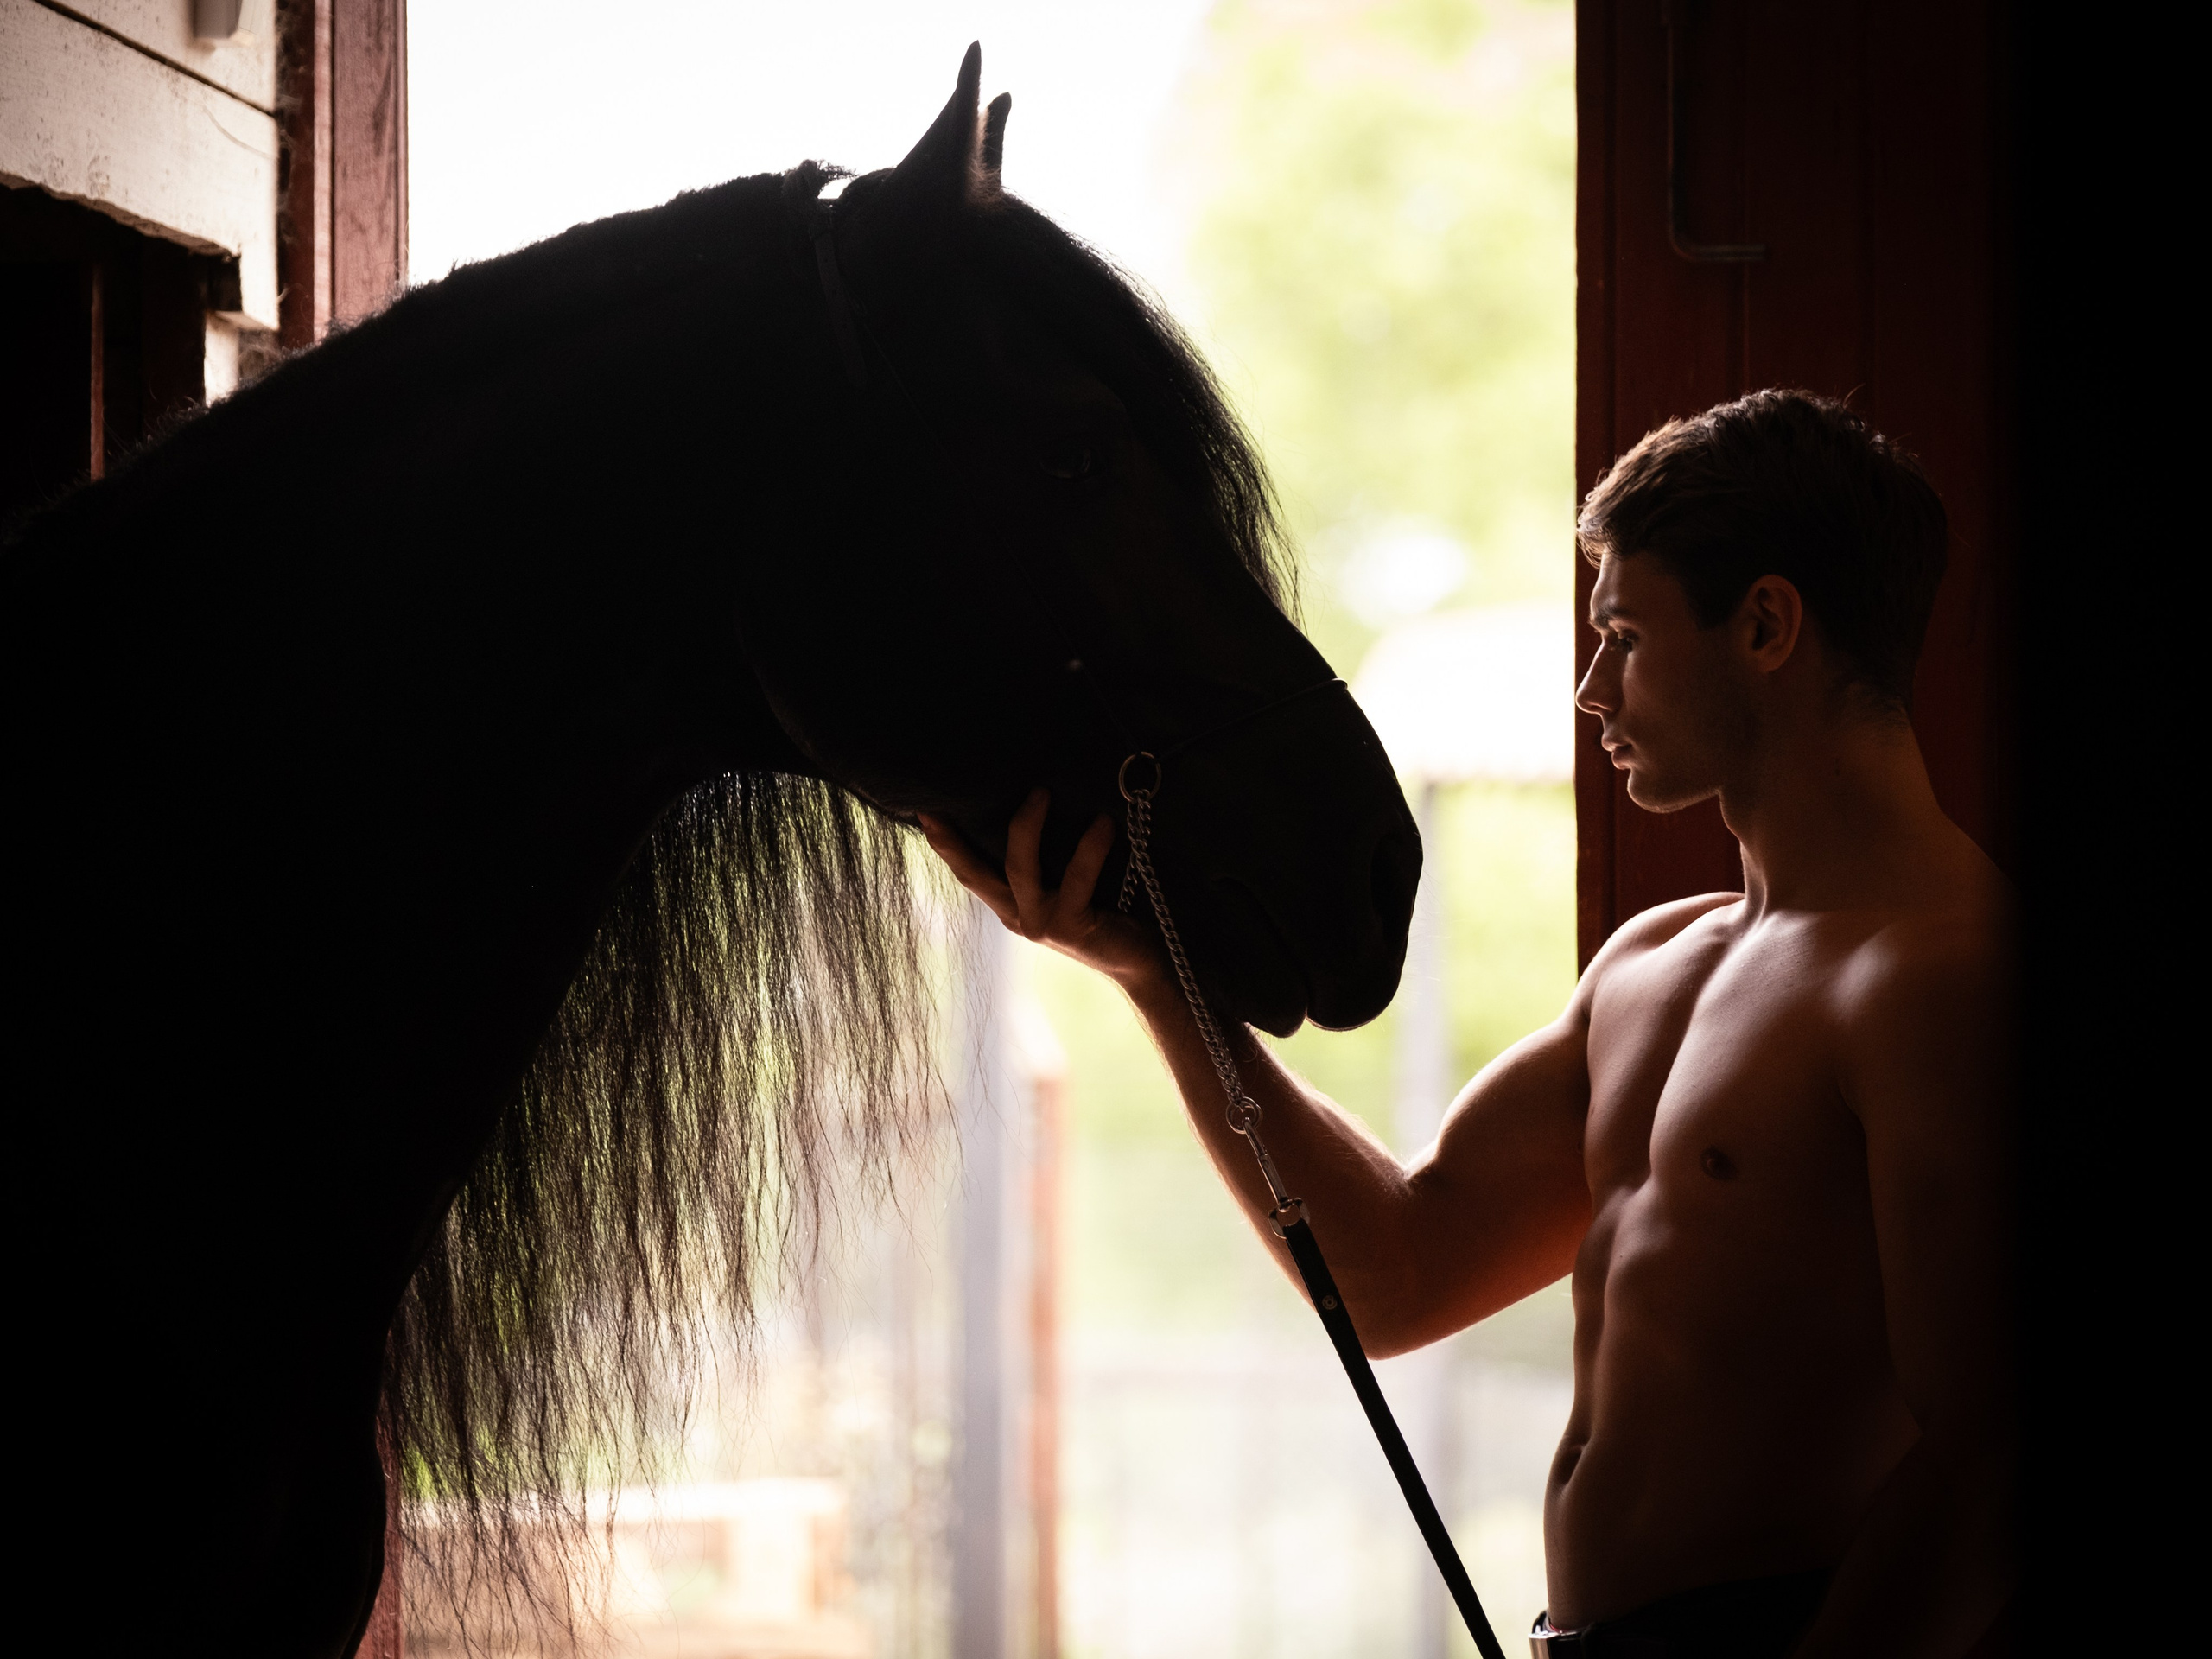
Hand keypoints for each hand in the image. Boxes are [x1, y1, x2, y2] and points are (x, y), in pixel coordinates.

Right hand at [920, 789, 1166, 990]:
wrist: (1142, 961)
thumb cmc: (1109, 911)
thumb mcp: (1068, 883)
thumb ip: (1048, 858)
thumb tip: (1040, 797)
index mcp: (1013, 905)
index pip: (970, 872)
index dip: (945, 844)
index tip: (923, 811)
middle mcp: (1020, 916)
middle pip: (974, 874)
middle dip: (953, 839)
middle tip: (940, 802)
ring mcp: (1042, 924)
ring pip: (1020, 869)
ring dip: (1028, 827)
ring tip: (1041, 791)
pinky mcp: (1072, 926)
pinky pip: (1077, 878)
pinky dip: (1091, 847)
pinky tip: (1104, 822)